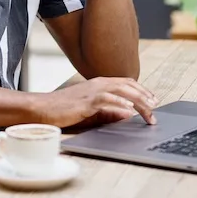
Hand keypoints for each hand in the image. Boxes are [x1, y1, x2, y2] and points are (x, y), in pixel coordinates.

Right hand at [33, 77, 157, 127]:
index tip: (153, 100)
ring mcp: (91, 91)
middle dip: (144, 95)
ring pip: (120, 90)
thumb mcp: (90, 111)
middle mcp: (97, 83)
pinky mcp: (85, 101)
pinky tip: (129, 110)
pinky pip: (106, 99)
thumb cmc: (62, 110)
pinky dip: (119, 104)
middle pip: (127, 85)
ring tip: (149, 108)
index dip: (141, 90)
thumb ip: (108, 111)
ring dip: (137, 100)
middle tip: (156, 106)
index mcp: (98, 84)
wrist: (40, 108)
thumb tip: (127, 114)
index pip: (126, 83)